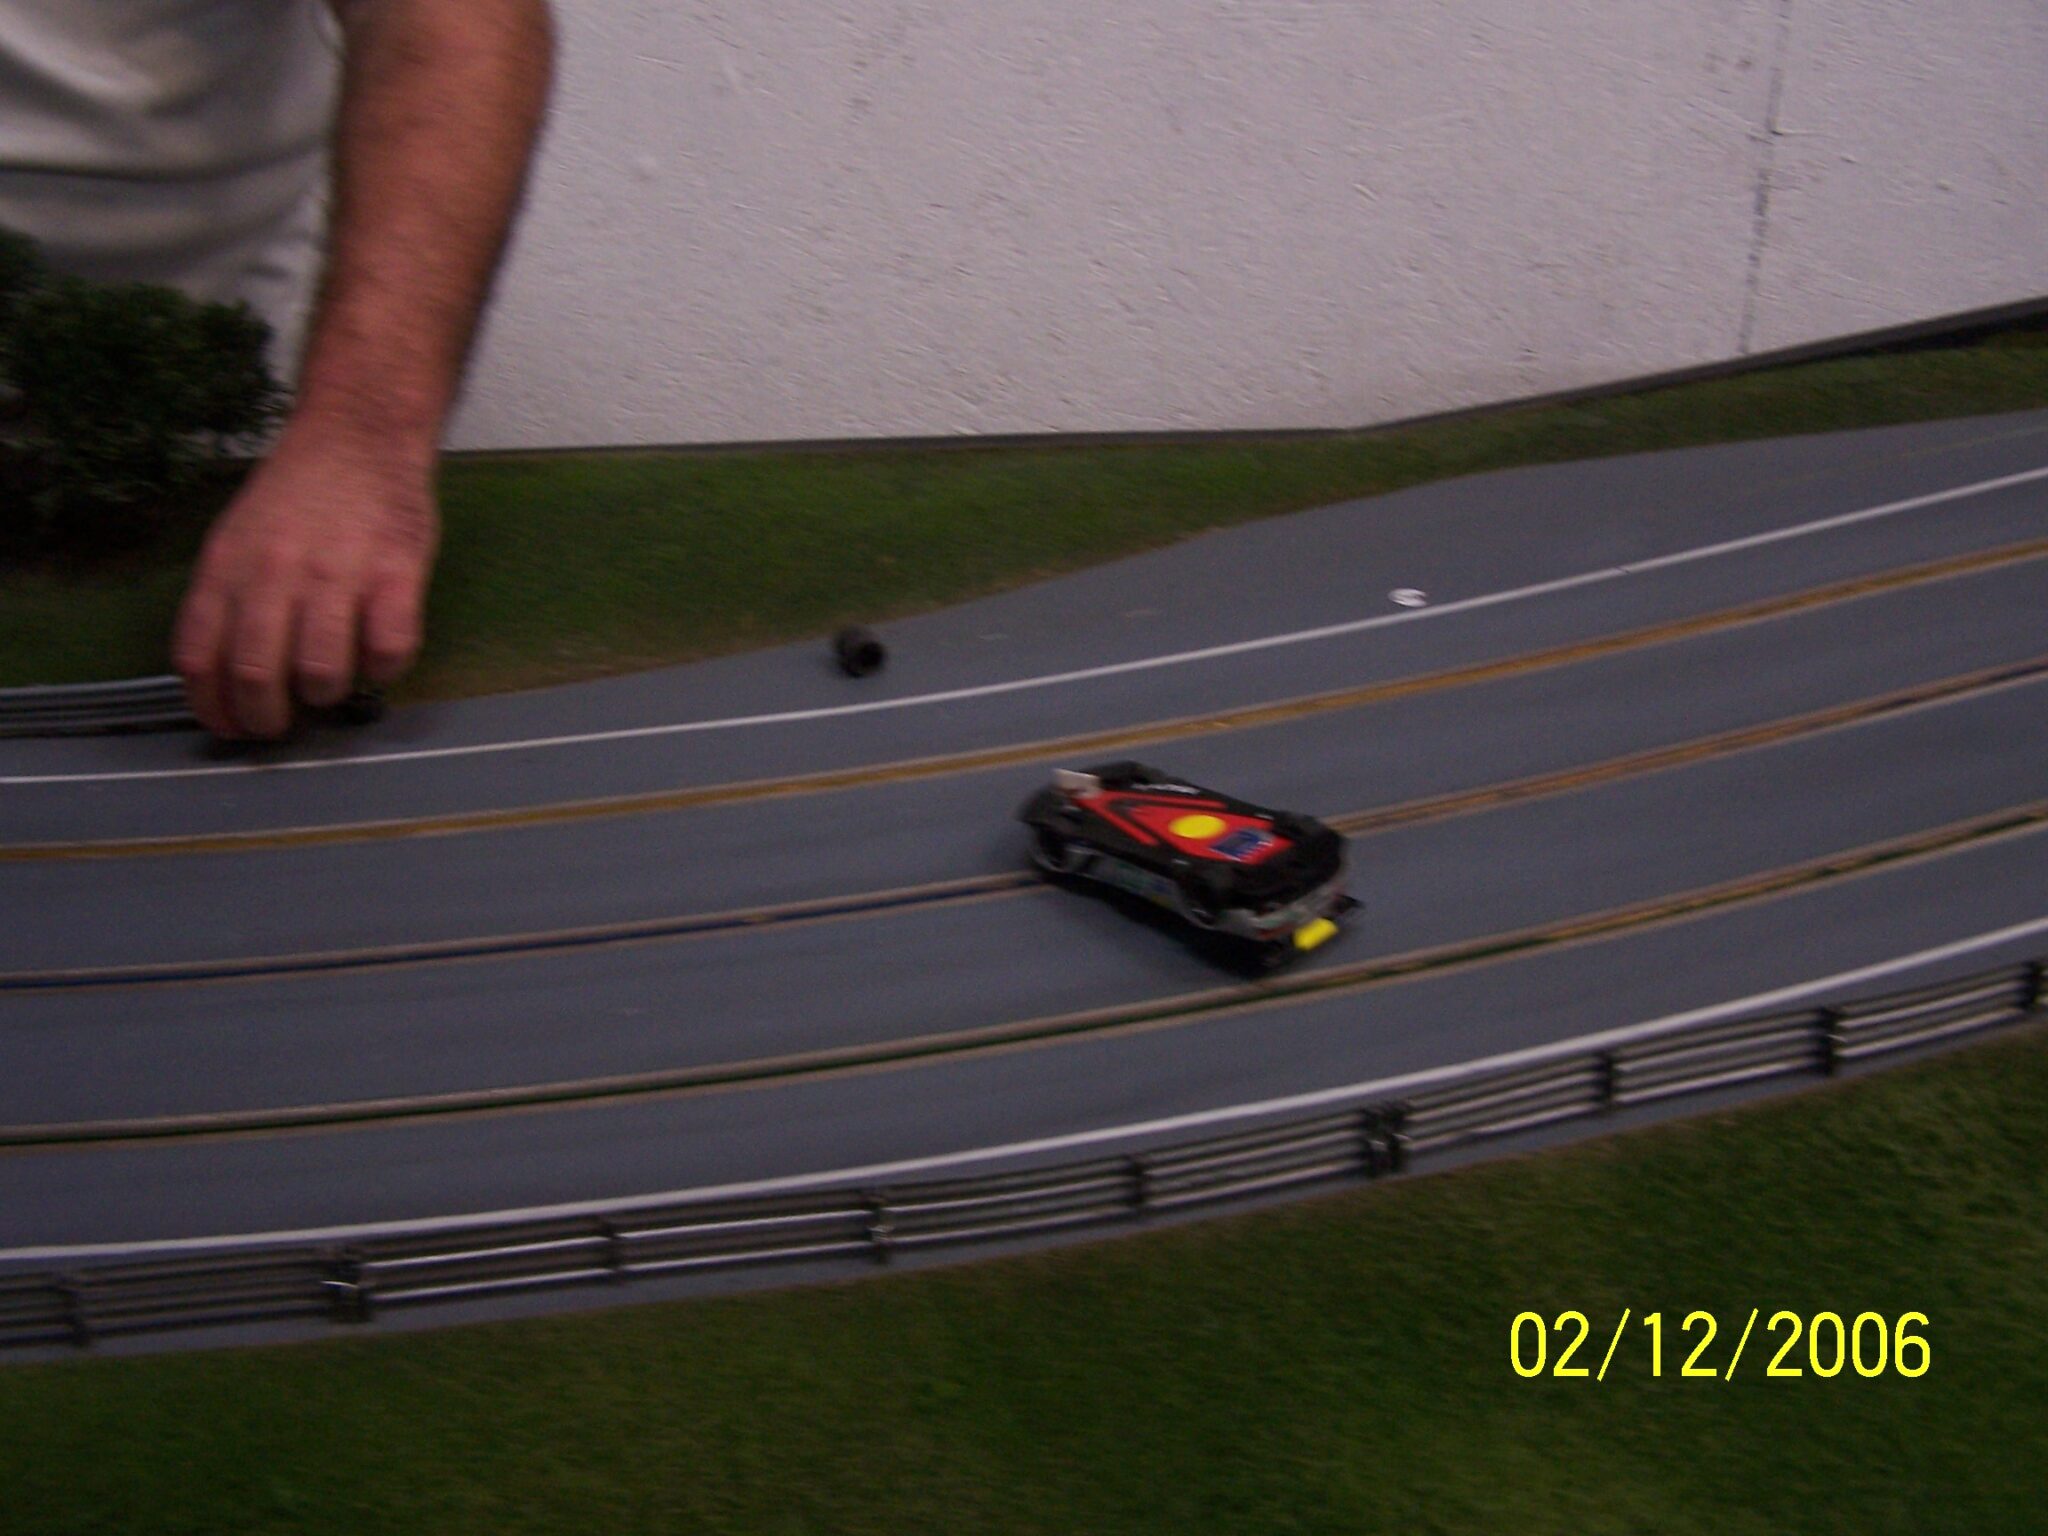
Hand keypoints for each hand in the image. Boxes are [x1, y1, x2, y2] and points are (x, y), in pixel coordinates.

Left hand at [172, 425, 437, 738]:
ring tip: (331, 684)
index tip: (229, 727)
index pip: (200, 656)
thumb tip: (227, 673)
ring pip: (322, 672)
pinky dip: (384, 668)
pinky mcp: (397, 574)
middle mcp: (276, 572)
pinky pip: (390, 650)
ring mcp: (338, 573)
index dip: (212, 707)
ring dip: (325, 693)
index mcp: (228, 566)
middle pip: (257, 674)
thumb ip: (230, 597)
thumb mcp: (239, 536)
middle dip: (266, 718)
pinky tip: (379, 653)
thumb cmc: (300, 491)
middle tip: (281, 725)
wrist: (359, 432)